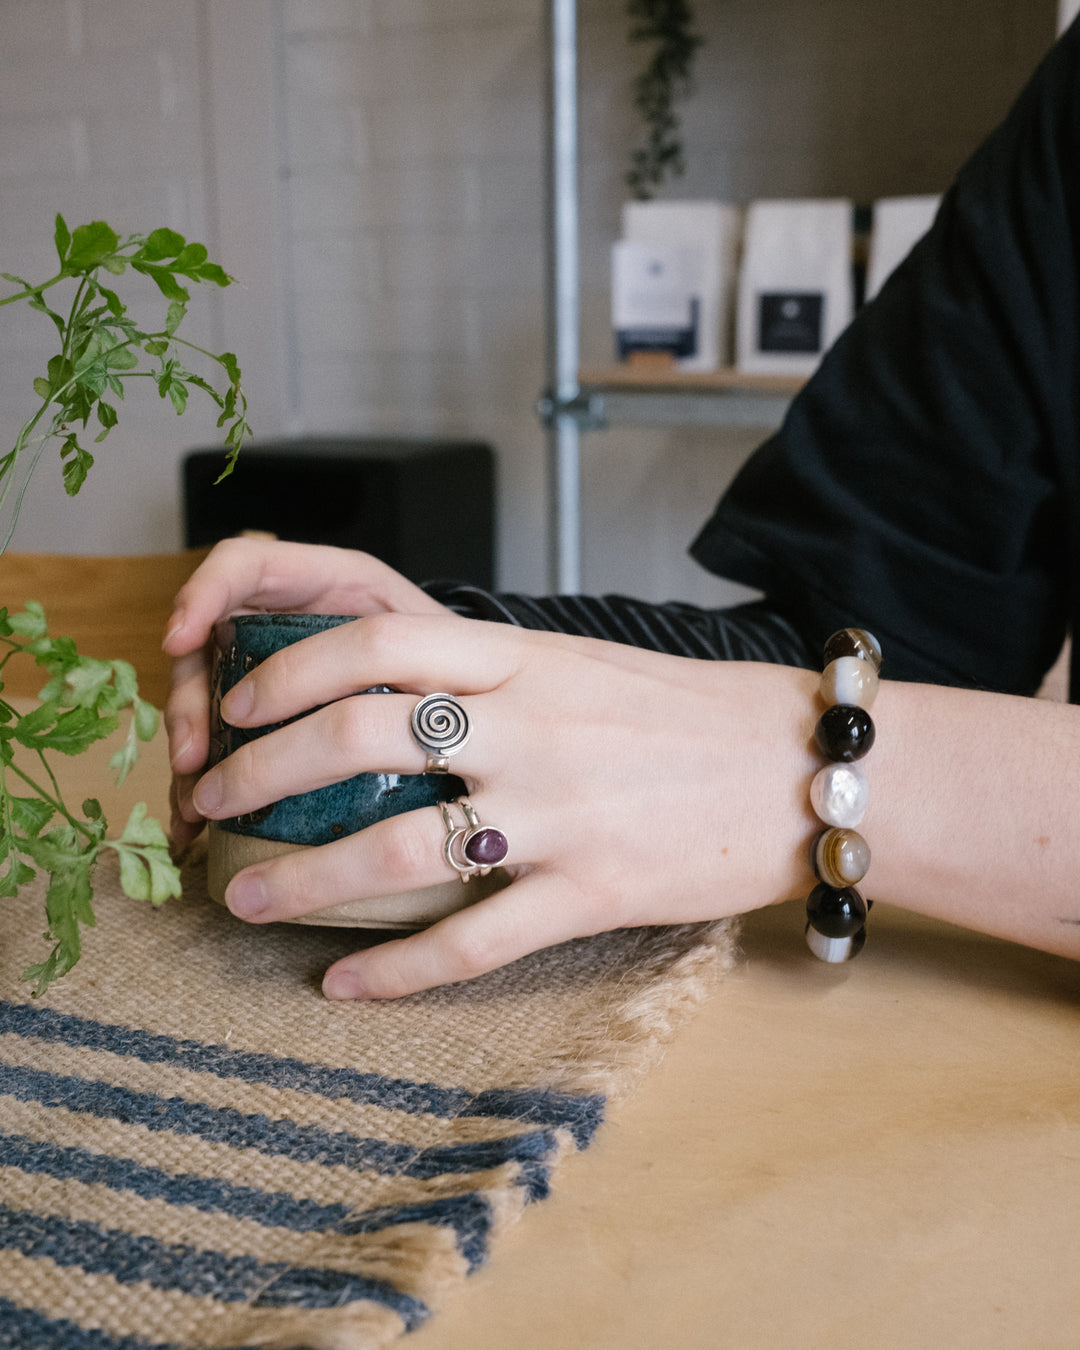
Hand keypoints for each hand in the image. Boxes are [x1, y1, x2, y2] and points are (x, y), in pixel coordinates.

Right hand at [162, 537, 449, 845]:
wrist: (477, 698)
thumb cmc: (454, 666)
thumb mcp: (435, 647)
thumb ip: (394, 654)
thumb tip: (355, 712)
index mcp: (326, 586)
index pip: (245, 567)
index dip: (203, 594)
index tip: (180, 641)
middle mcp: (286, 622)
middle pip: (207, 644)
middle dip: (189, 702)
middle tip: (193, 757)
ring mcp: (271, 672)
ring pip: (204, 702)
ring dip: (191, 755)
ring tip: (192, 806)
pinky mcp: (268, 723)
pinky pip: (218, 747)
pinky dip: (200, 788)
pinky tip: (189, 826)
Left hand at [185, 608, 821, 998]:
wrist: (803, 766)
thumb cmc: (691, 712)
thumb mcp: (585, 663)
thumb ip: (493, 676)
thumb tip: (394, 694)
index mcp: (523, 659)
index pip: (374, 641)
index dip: (286, 671)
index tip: (239, 704)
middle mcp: (531, 727)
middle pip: (357, 737)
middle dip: (263, 773)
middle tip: (215, 804)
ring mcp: (562, 811)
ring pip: (397, 847)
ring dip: (303, 878)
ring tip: (246, 897)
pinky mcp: (594, 892)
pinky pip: (473, 941)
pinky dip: (396, 970)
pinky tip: (345, 985)